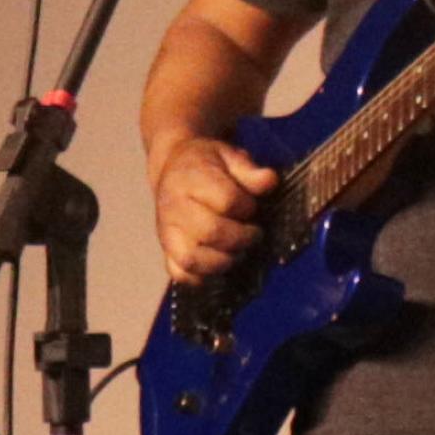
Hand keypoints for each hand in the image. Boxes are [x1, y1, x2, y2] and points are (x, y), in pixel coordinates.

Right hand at [153, 127, 275, 282]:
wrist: (174, 167)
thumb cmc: (207, 164)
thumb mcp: (229, 156)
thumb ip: (249, 170)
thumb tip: (269, 181)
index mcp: (190, 179)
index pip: (226, 201)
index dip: (247, 207)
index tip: (252, 206)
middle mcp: (173, 207)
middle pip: (211, 232)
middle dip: (242, 237)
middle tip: (254, 234)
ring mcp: (166, 232)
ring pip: (192, 259)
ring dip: (224, 261)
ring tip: (239, 252)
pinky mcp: (166, 250)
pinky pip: (180, 274)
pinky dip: (203, 277)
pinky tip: (220, 265)